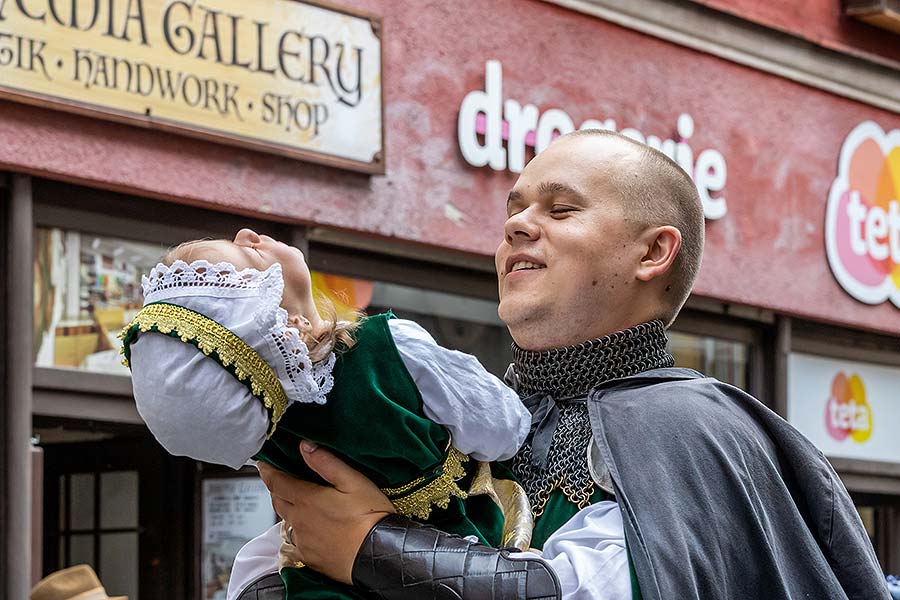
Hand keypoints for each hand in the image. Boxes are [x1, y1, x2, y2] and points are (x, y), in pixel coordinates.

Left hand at [257, 442, 394, 583]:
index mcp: (307, 500)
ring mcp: (303, 542)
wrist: (379, 556)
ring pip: (286, 521)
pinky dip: (298, 532)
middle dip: (277, 488)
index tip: (263, 464)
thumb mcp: (353, 481)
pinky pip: (295, 542)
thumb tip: (304, 446)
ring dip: (288, 510)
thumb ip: (326, 462)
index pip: (276, 482)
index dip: (268, 471)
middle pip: (278, 501)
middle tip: (282, 479)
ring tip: (299, 502)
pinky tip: (310, 529)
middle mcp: (299, 521)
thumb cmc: (370, 516)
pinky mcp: (310, 558)